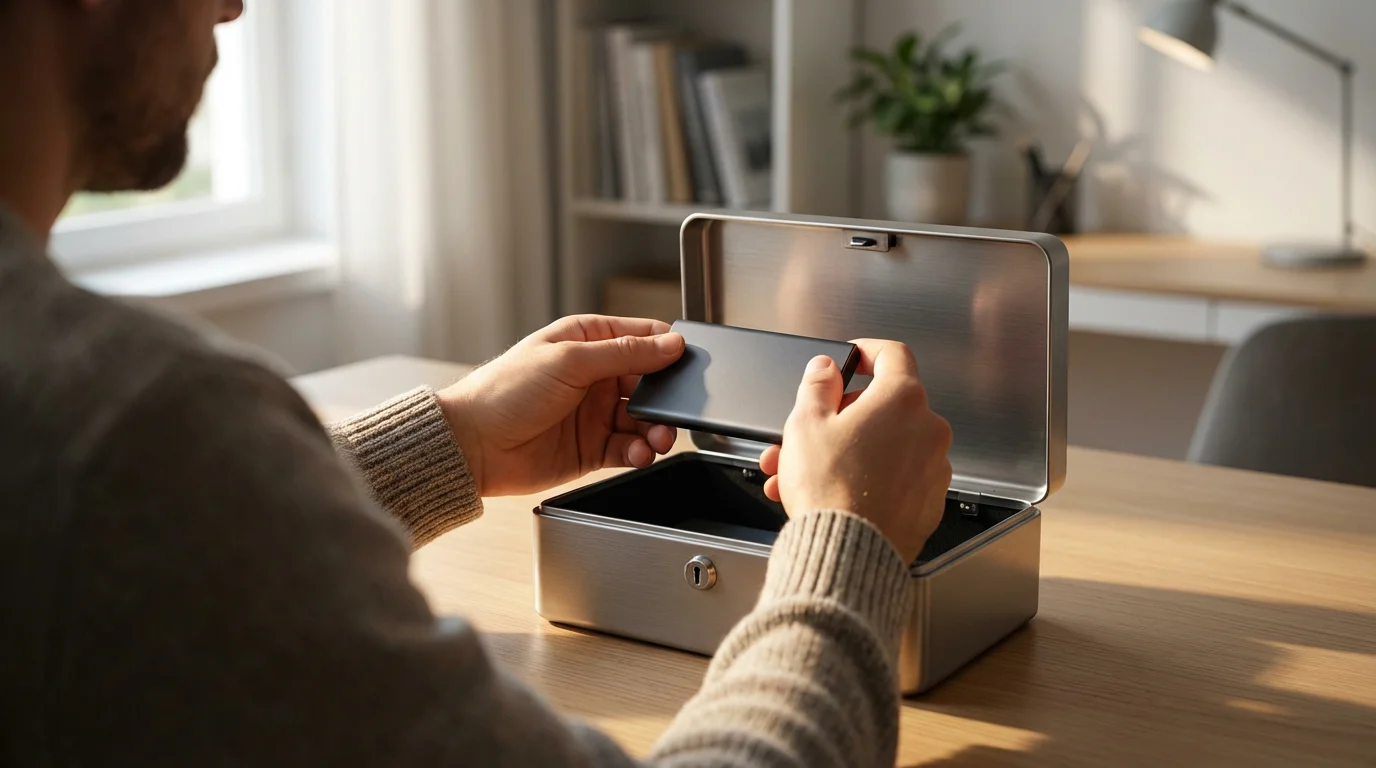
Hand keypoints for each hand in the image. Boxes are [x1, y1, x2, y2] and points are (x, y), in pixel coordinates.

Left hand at [437, 315, 683, 496]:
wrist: (473, 445)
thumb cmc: (504, 392)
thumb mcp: (569, 360)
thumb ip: (624, 353)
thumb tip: (669, 344)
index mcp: (587, 341)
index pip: (642, 338)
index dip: (666, 349)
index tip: (684, 364)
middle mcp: (593, 376)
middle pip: (649, 383)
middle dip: (665, 397)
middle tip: (673, 411)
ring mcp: (593, 413)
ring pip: (643, 419)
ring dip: (656, 429)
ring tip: (657, 438)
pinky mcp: (591, 448)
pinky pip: (629, 448)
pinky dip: (640, 452)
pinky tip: (638, 453)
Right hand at [758, 340, 952, 562]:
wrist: (848, 555)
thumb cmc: (830, 491)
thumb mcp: (806, 424)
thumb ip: (818, 386)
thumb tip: (825, 368)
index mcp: (902, 400)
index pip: (892, 354)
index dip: (867, 352)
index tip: (851, 359)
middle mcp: (928, 429)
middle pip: (882, 406)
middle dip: (838, 417)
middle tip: (805, 433)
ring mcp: (933, 467)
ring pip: (884, 446)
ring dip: (845, 452)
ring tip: (802, 474)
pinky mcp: (929, 501)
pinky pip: (895, 478)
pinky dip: (866, 478)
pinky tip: (830, 493)